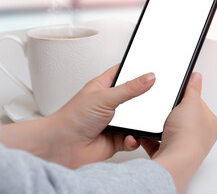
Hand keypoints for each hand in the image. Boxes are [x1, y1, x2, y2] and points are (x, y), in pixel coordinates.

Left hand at [0, 64, 155, 167]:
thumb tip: (149, 77)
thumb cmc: (72, 118)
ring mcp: (114, 122)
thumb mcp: (104, 97)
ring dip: (140, 122)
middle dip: (144, 100)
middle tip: (155, 98)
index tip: (152, 69)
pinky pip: (133, 138)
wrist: (62, 147)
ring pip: (137, 120)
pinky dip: (134, 139)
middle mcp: (110, 104)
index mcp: (104, 87)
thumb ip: (129, 88)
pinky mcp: (117, 140)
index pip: (124, 73)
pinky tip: (129, 137)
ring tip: (142, 121)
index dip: (137, 70)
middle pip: (134, 98)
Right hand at [141, 73, 216, 193]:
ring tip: (160, 121)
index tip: (179, 94)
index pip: (199, 103)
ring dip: (162, 124)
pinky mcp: (169, 153)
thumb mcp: (191, 102)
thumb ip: (193, 88)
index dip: (187, 96)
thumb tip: (196, 77)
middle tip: (168, 108)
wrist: (175, 160)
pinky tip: (149, 133)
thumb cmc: (188, 136)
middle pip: (183, 116)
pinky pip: (156, 142)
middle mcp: (201, 137)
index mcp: (211, 124)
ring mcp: (184, 146)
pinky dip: (151, 138)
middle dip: (173, 112)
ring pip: (170, 129)